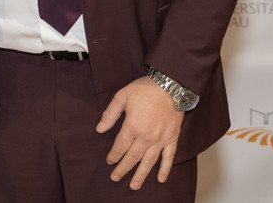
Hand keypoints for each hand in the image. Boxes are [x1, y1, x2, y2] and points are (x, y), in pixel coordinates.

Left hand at [96, 75, 183, 189]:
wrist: (170, 86)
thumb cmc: (144, 90)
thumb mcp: (121, 97)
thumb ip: (110, 114)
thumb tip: (99, 129)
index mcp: (132, 127)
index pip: (120, 146)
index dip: (114, 155)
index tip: (109, 162)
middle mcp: (146, 137)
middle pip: (133, 157)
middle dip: (123, 169)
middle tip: (116, 178)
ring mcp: (161, 139)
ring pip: (149, 162)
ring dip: (141, 175)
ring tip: (134, 186)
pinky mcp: (173, 138)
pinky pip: (169, 157)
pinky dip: (165, 169)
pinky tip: (160, 179)